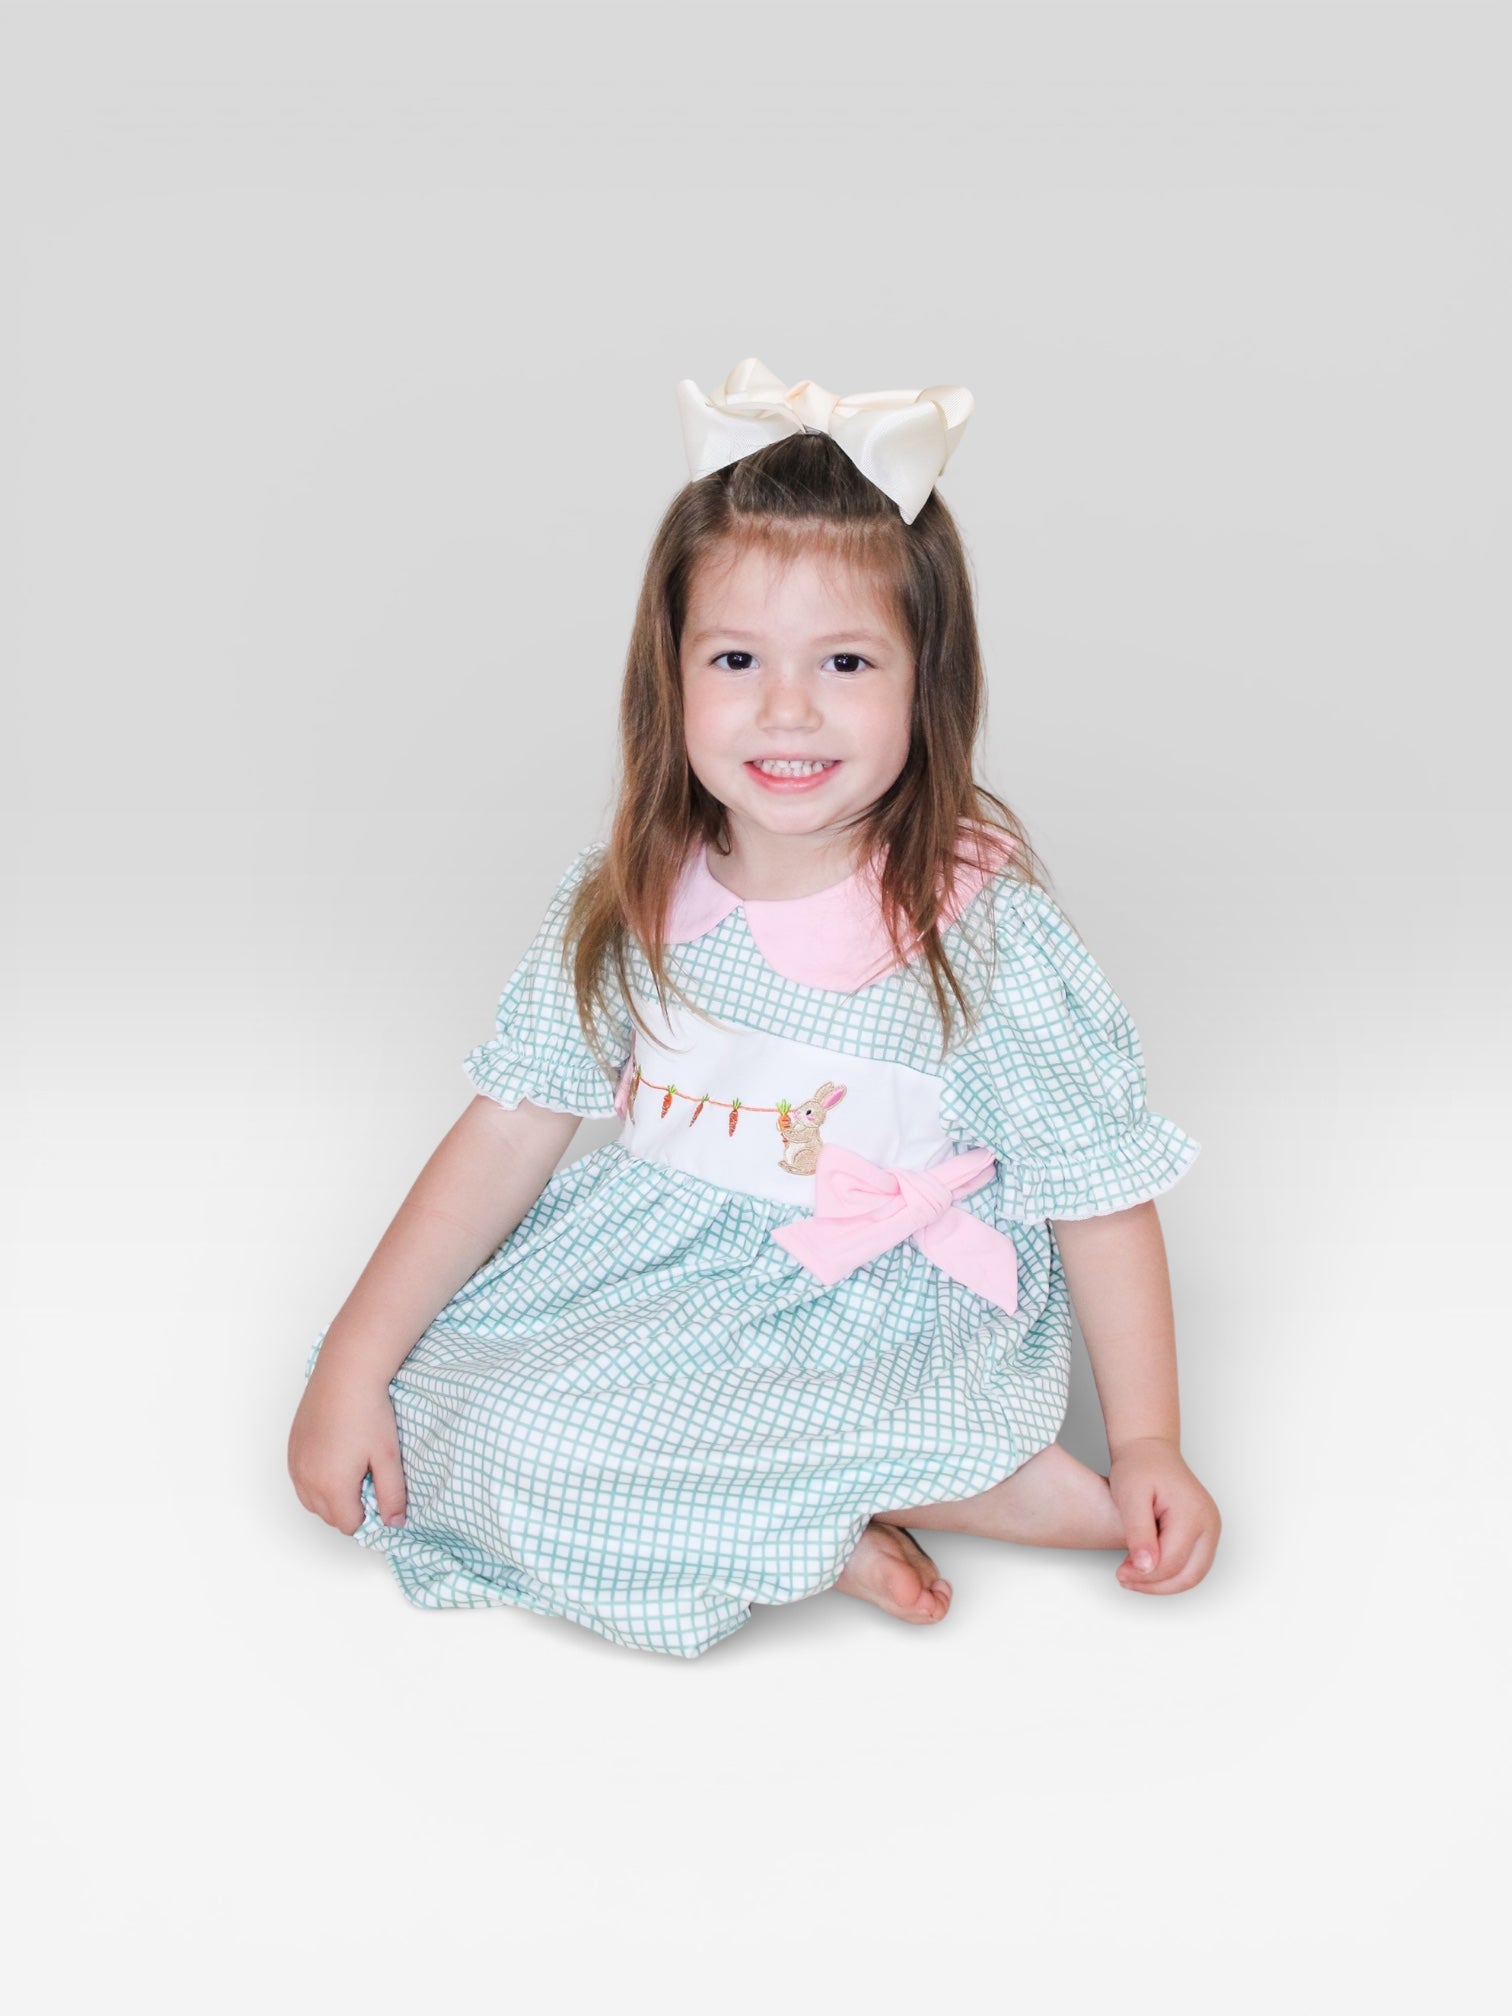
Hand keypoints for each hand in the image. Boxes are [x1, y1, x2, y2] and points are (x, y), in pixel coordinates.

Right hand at [288, 1367, 406, 1535]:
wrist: (346, 1375)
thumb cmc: (368, 1413)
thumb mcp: (388, 1457)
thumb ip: (392, 1495)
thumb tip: (395, 1523)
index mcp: (331, 1487)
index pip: (349, 1525)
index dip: (368, 1513)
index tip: (379, 1491)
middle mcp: (306, 1480)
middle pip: (328, 1516)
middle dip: (349, 1507)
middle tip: (368, 1477)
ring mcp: (295, 1464)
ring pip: (311, 1501)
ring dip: (330, 1495)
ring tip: (352, 1467)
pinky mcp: (291, 1449)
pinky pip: (301, 1480)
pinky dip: (316, 1479)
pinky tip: (335, 1457)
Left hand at [1105, 1436, 1220, 1593]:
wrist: (1150, 1449)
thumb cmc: (1139, 1466)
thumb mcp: (1131, 1496)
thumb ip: (1139, 1533)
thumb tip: (1146, 1568)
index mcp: (1193, 1514)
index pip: (1172, 1563)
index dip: (1144, 1576)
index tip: (1120, 1573)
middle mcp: (1210, 1524)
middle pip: (1190, 1576)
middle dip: (1156, 1586)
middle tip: (1126, 1580)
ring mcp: (1211, 1529)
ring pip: (1193, 1574)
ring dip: (1164, 1583)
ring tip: (1133, 1575)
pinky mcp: (1205, 1532)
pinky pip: (1192, 1563)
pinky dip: (1170, 1572)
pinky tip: (1145, 1565)